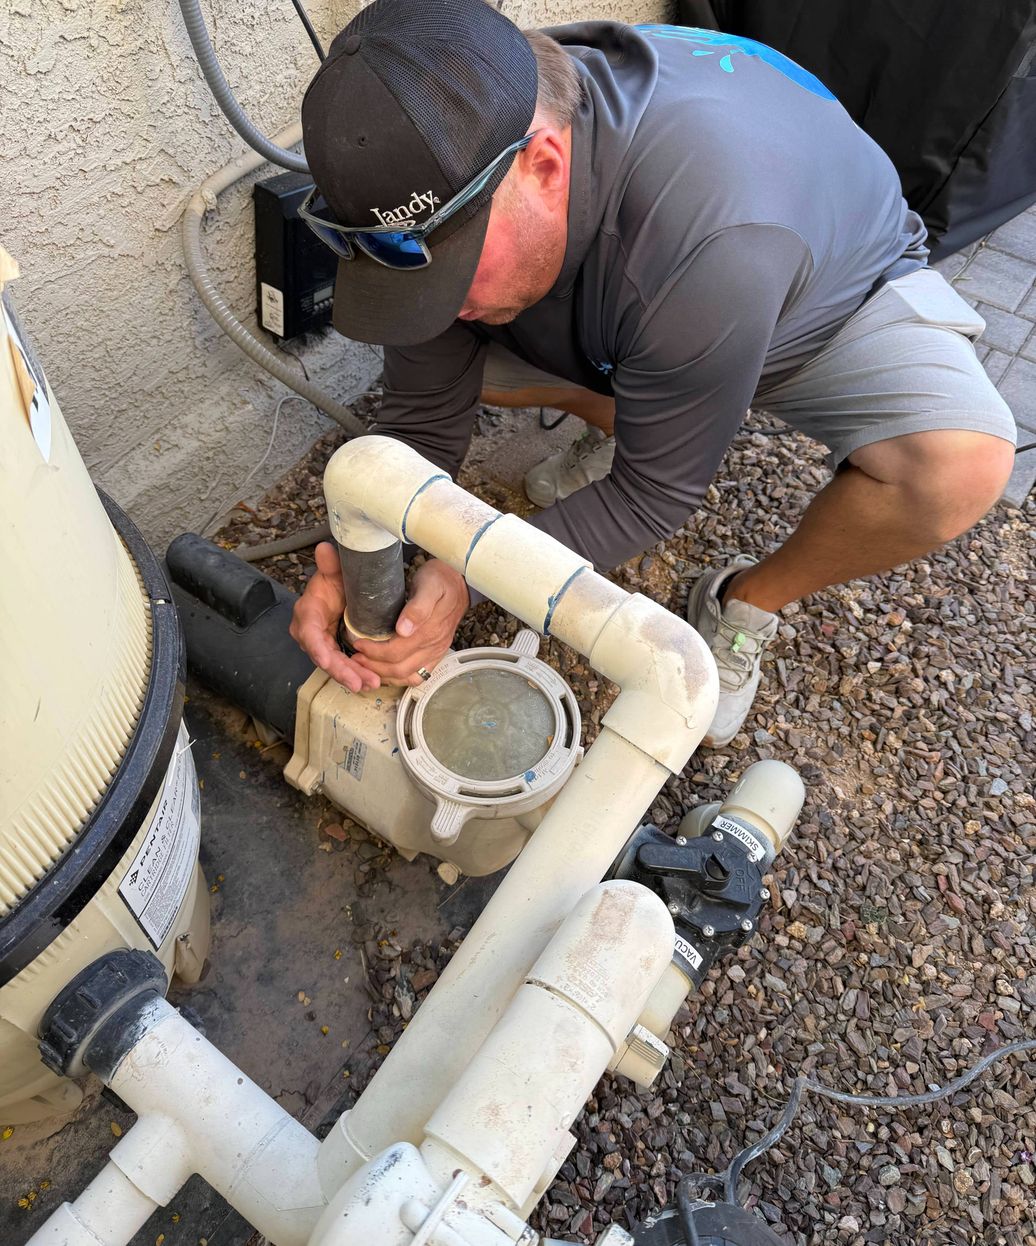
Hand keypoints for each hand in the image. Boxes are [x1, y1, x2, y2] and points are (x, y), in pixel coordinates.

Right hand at [288, 542, 381, 692]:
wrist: (340, 589)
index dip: (318, 649)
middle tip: (360, 682)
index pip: (309, 634)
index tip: (327, 661)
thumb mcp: (333, 572)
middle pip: (323, 656)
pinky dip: (356, 674)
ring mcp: (321, 645)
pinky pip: (343, 665)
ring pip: (334, 665)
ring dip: (352, 676)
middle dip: (341, 670)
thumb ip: (330, 564)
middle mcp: (310, 633)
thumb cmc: (334, 581)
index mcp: (307, 613)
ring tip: (370, 684)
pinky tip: (370, 681)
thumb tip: (324, 549)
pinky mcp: (333, 651)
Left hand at [351, 558, 469, 686]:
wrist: (459, 581)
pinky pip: (418, 676)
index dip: (374, 652)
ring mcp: (436, 652)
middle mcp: (434, 646)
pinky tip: (385, 672)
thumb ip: (418, 608)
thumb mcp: (429, 585)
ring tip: (365, 666)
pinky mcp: (436, 655)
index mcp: (430, 631)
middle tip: (355, 657)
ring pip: (407, 676)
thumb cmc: (439, 580)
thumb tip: (403, 630)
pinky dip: (399, 678)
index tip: (358, 643)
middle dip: (374, 666)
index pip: (396, 651)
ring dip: (384, 675)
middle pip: (399, 668)